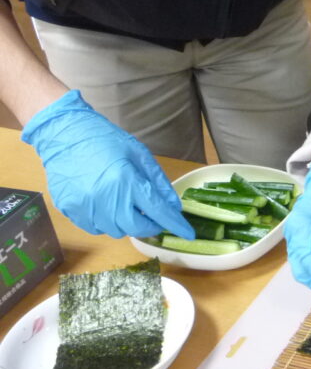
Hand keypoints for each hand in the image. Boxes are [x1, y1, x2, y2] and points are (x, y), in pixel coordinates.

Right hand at [21, 90, 194, 239]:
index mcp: (125, 180)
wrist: (65, 134)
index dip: (175, 224)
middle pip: (136, 228)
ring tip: (127, 204)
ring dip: (128, 223)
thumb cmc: (106, 140)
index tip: (187, 234)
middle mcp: (105, 198)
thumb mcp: (140, 155)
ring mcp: (85, 206)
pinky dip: (107, 222)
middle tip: (155, 217)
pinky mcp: (70, 210)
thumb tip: (173, 206)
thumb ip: (158, 182)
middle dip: (151, 226)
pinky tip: (108, 206)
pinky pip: (95, 228)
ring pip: (116, 230)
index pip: (157, 211)